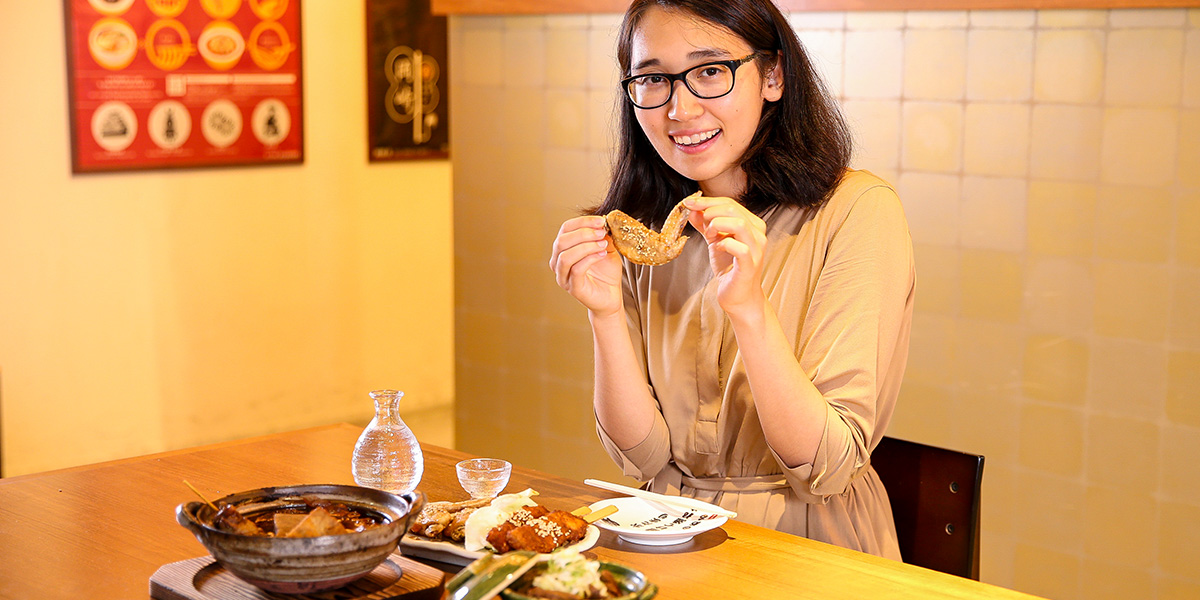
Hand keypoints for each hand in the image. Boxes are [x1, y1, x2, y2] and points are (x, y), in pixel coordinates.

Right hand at [549, 216, 623, 317]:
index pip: (565, 229)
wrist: (611, 297)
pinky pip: (576, 269)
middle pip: (562, 241)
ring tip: (603, 244)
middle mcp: (558, 262)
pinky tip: (602, 254)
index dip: (583, 222)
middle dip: (584, 233)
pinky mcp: (572, 288)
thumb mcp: (606, 248)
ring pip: (566, 256)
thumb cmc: (606, 273)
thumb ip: (602, 236)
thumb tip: (602, 222)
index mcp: (563, 249)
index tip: (601, 221)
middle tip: (602, 232)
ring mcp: (563, 276)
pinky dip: (590, 258)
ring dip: (586, 246)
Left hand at [685, 195, 767, 314]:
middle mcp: (758, 234)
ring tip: (709, 236)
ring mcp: (756, 249)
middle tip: (699, 223)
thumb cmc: (729, 268)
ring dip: (717, 225)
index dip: (707, 201)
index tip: (688, 202)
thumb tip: (691, 209)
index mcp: (752, 224)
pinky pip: (740, 248)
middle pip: (733, 209)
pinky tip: (718, 248)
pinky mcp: (750, 265)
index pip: (730, 203)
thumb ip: (705, 225)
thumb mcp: (714, 241)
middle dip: (709, 211)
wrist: (738, 296)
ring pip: (739, 224)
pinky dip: (725, 244)